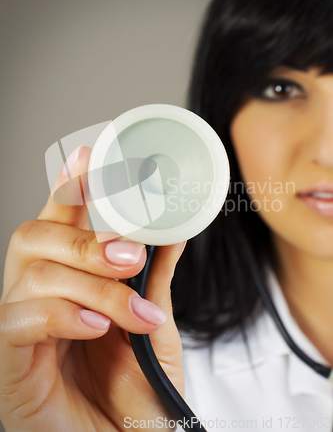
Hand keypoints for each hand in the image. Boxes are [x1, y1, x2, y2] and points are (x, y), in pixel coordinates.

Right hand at [0, 146, 184, 430]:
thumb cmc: (132, 396)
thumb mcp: (152, 328)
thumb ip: (155, 280)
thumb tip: (172, 234)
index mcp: (70, 283)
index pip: (60, 223)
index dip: (68, 187)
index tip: (87, 155)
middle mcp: (38, 296)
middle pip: (34, 236)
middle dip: (82, 237)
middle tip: (127, 253)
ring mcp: (19, 328)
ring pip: (34, 275)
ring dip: (91, 286)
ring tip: (132, 312)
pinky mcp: (7, 362)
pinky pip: (17, 320)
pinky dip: (62, 315)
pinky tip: (94, 328)